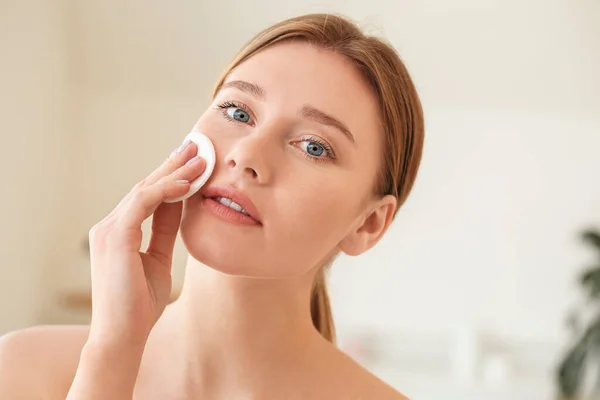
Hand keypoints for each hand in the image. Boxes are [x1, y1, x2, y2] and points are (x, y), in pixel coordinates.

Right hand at [87, 140, 204, 345]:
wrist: (123, 335)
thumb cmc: (140, 303)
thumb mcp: (159, 258)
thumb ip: (165, 230)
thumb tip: (180, 202)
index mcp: (119, 231)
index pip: (146, 196)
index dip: (170, 177)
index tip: (192, 162)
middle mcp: (110, 225)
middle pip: (145, 186)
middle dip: (173, 165)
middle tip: (197, 147)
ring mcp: (109, 230)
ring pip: (144, 189)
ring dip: (175, 172)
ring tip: (201, 159)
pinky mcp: (115, 236)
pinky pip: (143, 202)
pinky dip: (165, 190)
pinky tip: (187, 182)